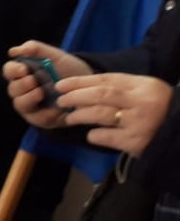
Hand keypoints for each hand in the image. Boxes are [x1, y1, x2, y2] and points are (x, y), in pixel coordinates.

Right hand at [5, 41, 92, 128]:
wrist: (90, 86)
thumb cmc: (68, 70)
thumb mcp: (55, 56)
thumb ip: (35, 49)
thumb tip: (12, 51)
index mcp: (23, 74)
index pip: (9, 71)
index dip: (12, 70)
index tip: (23, 68)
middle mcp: (23, 90)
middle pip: (12, 89)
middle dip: (21, 85)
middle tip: (33, 80)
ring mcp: (31, 105)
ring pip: (20, 104)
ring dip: (28, 98)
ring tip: (40, 92)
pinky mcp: (41, 119)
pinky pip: (36, 117)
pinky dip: (45, 112)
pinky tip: (55, 106)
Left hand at [55, 73, 173, 156]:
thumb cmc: (159, 112)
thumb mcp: (145, 93)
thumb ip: (121, 89)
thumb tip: (82, 89)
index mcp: (144, 85)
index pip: (107, 79)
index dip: (80, 81)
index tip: (61, 85)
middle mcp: (141, 101)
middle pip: (101, 94)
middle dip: (76, 96)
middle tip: (61, 101)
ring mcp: (139, 122)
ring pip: (100, 114)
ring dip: (79, 116)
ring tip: (70, 118)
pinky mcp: (135, 141)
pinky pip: (105, 136)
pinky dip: (94, 135)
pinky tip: (91, 135)